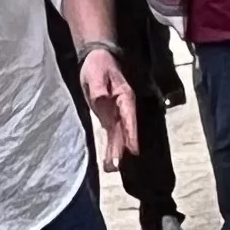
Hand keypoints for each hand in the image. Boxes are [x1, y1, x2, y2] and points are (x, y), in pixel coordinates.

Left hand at [78, 48, 138, 166]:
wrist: (97, 59)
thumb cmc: (98, 65)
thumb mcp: (97, 74)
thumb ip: (99, 89)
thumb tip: (101, 100)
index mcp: (124, 98)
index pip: (129, 119)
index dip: (131, 135)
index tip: (132, 151)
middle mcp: (123, 109)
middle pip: (124, 132)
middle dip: (121, 149)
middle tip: (116, 167)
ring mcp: (117, 114)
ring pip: (118, 136)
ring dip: (115, 152)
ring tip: (111, 169)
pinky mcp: (109, 117)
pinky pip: (111, 135)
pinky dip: (111, 147)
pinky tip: (109, 161)